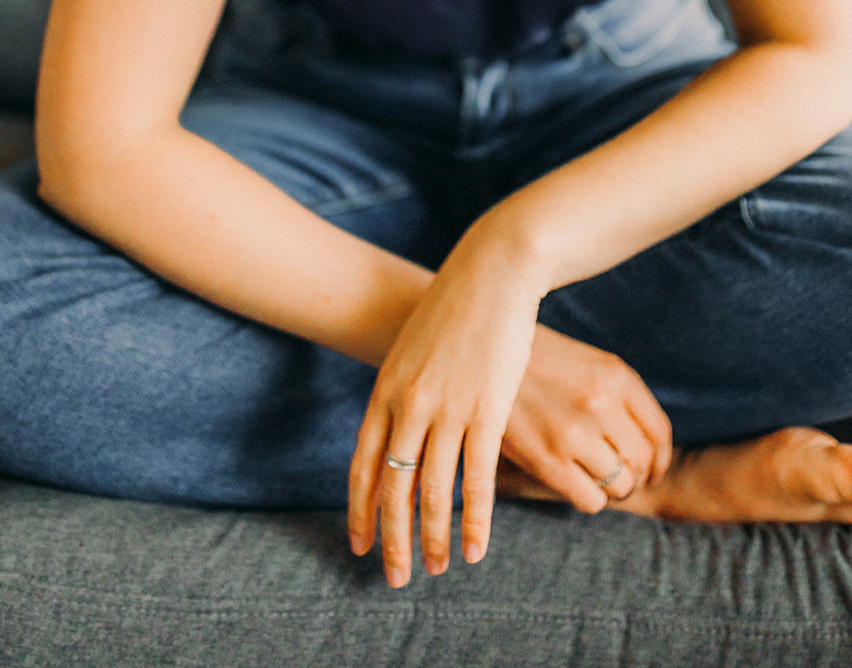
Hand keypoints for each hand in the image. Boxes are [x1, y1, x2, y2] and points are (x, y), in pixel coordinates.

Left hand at [347, 230, 541, 587]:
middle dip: (392, 539)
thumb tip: (395, 423)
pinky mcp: (487, 410)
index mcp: (386, 390)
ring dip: (433, 538)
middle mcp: (410, 404)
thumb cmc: (454, 308)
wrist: (491, 272)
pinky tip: (475, 549)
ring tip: (436, 571)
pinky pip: (477, 478)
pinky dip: (474, 519)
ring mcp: (448, 408)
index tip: (359, 546)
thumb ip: (402, 388)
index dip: (359, 511)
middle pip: (393, 487)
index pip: (362, 464)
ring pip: (433, 490)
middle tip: (395, 578)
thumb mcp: (413, 348)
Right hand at [501, 325, 671, 510]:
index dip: (659, 459)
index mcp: (616, 375)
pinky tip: (573, 482)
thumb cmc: (538, 361)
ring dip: (612, 488)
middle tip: (617, 473)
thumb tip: (646, 448)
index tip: (651, 468)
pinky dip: (588, 497)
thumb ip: (620, 398)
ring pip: (620, 485)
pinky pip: (590, 500)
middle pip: (642, 462)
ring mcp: (575, 433)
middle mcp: (601, 403)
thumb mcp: (589, 363)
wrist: (482, 355)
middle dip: (636, 474)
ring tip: (594, 477)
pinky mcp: (548, 460)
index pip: (659, 433)